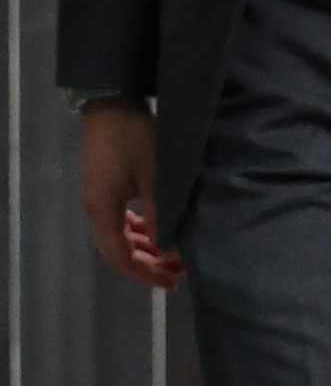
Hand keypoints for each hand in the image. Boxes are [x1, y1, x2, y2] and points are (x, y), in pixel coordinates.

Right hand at [79, 98, 183, 289]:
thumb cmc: (136, 140)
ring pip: (122, 233)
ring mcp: (101, 196)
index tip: (171, 282)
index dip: (145, 272)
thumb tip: (171, 249)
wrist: (114, 103)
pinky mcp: (108, 184)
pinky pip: (123, 218)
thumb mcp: (156, 178)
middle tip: (178, 272)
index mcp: (103, 211)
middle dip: (148, 263)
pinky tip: (160, 227)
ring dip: (146, 245)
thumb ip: (162, 215)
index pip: (120, 256)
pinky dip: (142, 228)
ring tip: (174, 254)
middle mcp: (97, 208)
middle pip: (119, 248)